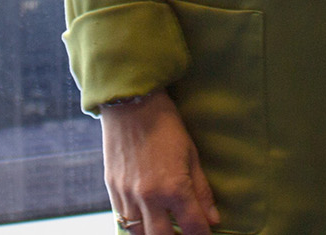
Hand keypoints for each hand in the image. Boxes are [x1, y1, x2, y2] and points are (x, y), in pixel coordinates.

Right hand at [101, 90, 216, 234]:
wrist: (130, 104)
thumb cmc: (165, 126)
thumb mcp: (191, 155)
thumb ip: (201, 190)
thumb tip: (212, 219)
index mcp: (173, 188)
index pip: (193, 228)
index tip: (206, 234)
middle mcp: (149, 197)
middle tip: (184, 233)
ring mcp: (127, 195)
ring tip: (164, 228)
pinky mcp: (112, 190)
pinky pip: (123, 220)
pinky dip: (136, 225)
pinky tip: (146, 219)